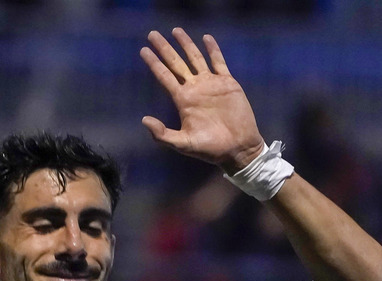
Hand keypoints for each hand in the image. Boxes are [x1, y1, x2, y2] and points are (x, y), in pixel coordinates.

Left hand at [140, 29, 265, 173]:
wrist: (238, 148)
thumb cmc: (211, 149)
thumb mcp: (183, 144)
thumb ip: (163, 135)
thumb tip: (144, 120)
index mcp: (183, 101)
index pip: (164, 77)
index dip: (153, 64)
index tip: (143, 50)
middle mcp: (194, 89)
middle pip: (176, 63)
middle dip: (164, 49)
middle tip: (152, 34)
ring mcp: (210, 84)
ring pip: (195, 58)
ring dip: (186, 44)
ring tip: (176, 30)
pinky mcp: (227, 83)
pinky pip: (218, 62)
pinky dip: (213, 50)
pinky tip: (206, 38)